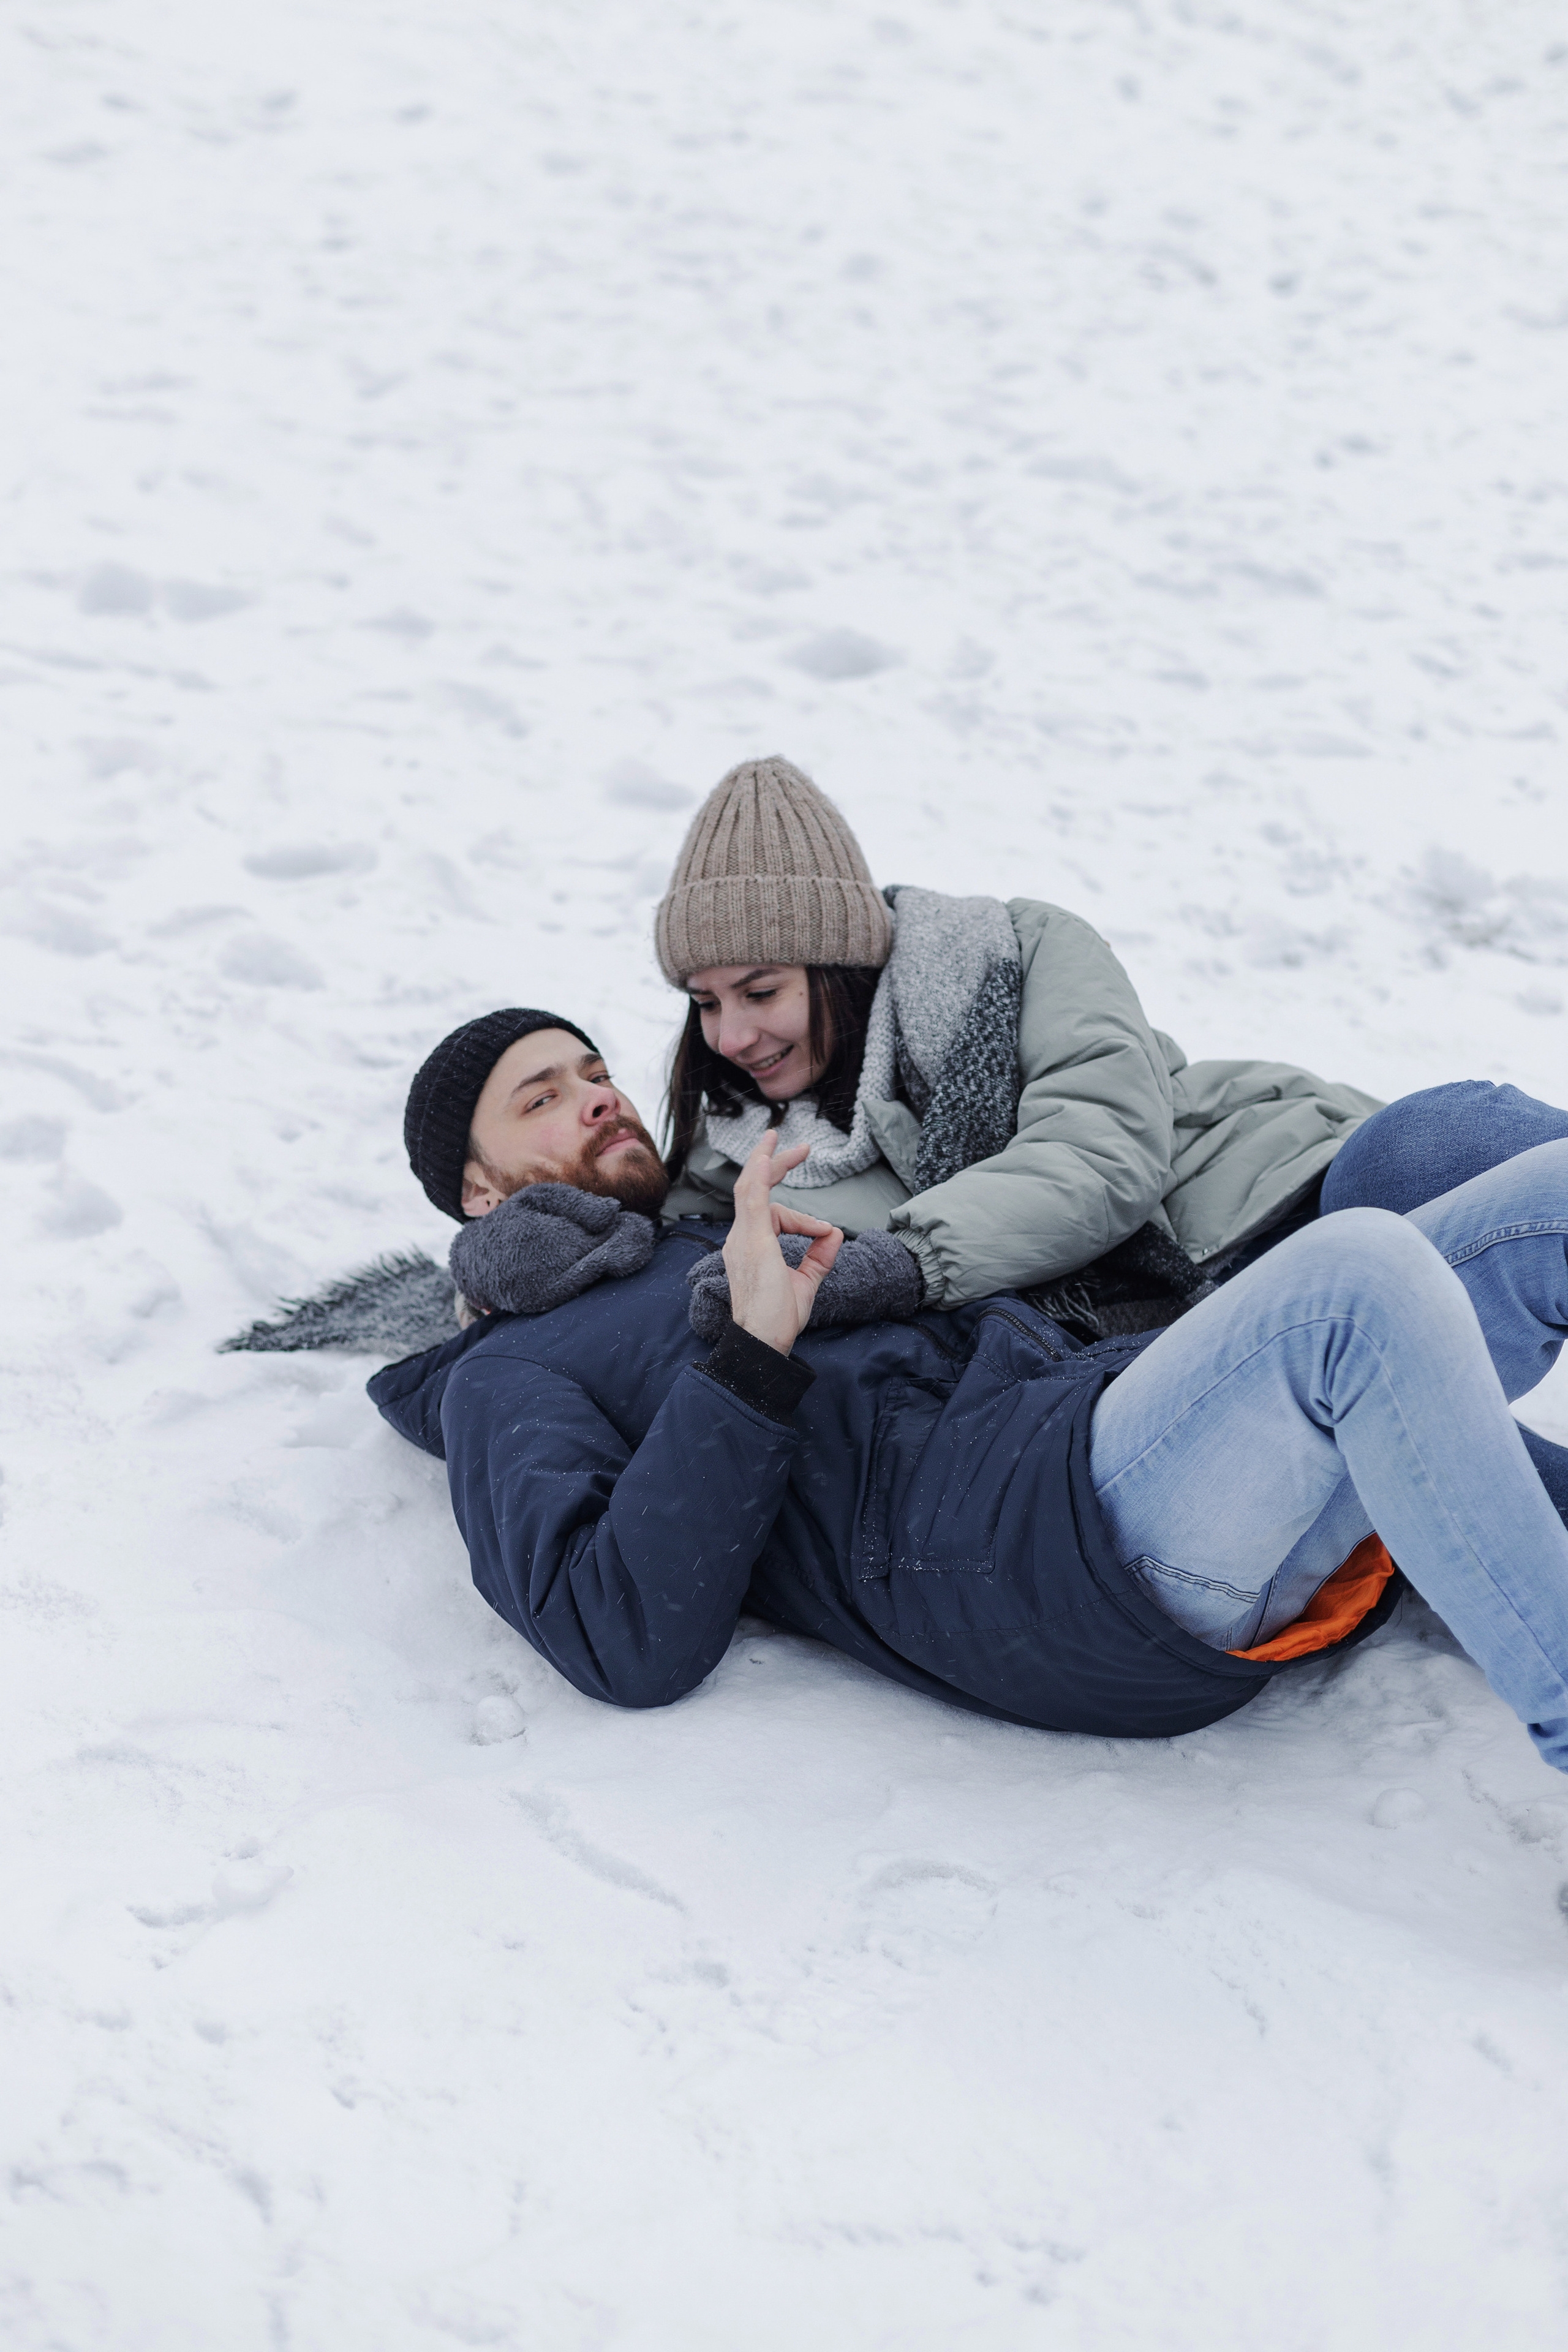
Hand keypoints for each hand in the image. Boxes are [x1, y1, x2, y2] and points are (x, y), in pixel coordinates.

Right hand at [723, 1132, 843, 1355]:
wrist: (763, 1342)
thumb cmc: (777, 1320)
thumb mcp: (805, 1284)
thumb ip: (819, 1258)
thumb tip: (835, 1233)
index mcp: (750, 1247)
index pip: (773, 1214)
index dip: (803, 1219)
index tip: (825, 1232)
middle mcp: (740, 1239)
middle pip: (752, 1189)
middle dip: (774, 1164)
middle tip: (800, 1148)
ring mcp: (742, 1240)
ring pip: (751, 1189)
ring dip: (768, 1162)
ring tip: (780, 1141)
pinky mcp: (751, 1243)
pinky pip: (752, 1200)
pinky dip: (759, 1177)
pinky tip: (767, 1158)